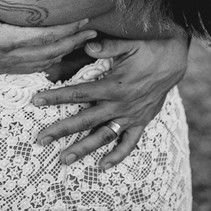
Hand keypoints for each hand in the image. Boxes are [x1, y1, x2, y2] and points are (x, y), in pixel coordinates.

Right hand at [0, 0, 97, 73]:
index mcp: (1, 40)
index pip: (43, 37)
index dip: (66, 30)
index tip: (84, 21)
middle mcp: (6, 56)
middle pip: (49, 52)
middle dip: (73, 42)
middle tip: (94, 31)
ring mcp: (3, 65)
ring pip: (43, 63)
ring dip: (65, 53)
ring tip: (82, 41)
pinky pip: (32, 68)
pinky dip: (49, 61)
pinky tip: (57, 53)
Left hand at [31, 34, 189, 168]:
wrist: (174, 62)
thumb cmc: (148, 50)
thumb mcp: (128, 44)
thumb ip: (107, 47)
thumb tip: (86, 44)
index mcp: (113, 86)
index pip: (78, 94)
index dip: (56, 97)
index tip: (36, 101)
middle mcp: (120, 105)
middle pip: (85, 121)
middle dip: (61, 130)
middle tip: (40, 139)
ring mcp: (131, 116)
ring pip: (103, 136)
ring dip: (83, 148)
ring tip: (64, 160)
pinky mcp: (141, 122)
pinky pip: (129, 143)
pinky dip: (118, 155)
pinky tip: (103, 166)